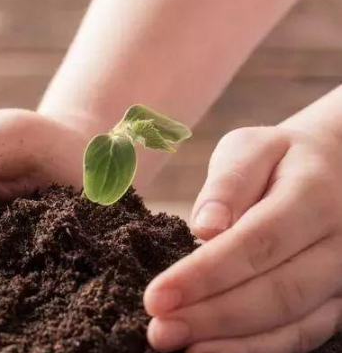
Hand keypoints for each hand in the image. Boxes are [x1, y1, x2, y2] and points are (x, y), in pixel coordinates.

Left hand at [144, 124, 341, 351]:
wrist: (334, 169)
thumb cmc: (279, 157)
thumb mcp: (251, 148)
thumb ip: (228, 183)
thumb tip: (205, 227)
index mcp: (313, 194)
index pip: (256, 242)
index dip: (204, 274)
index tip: (156, 297)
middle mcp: (339, 241)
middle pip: (276, 291)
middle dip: (212, 317)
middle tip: (159, 332)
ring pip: (293, 322)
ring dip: (232, 343)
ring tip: (179, 347)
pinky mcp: (339, 299)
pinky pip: (304, 334)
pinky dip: (257, 349)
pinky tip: (213, 351)